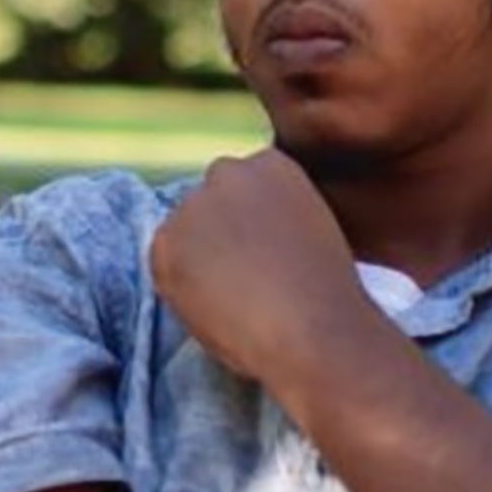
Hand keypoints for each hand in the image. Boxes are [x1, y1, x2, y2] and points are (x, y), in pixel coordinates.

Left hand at [149, 150, 377, 394]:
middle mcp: (228, 172)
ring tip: (229, 298)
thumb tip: (250, 235)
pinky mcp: (166, 241)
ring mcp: (193, 204)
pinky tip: (215, 307)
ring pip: (183, 233)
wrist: (312, 328)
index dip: (246, 225)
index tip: (260, 252)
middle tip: (240, 277)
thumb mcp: (310, 229)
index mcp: (271, 163)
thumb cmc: (326, 294)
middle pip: (208, 204)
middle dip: (217, 234)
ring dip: (196, 259)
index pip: (240, 187)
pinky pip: (164, 264)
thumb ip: (275, 215)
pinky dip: (180, 287)